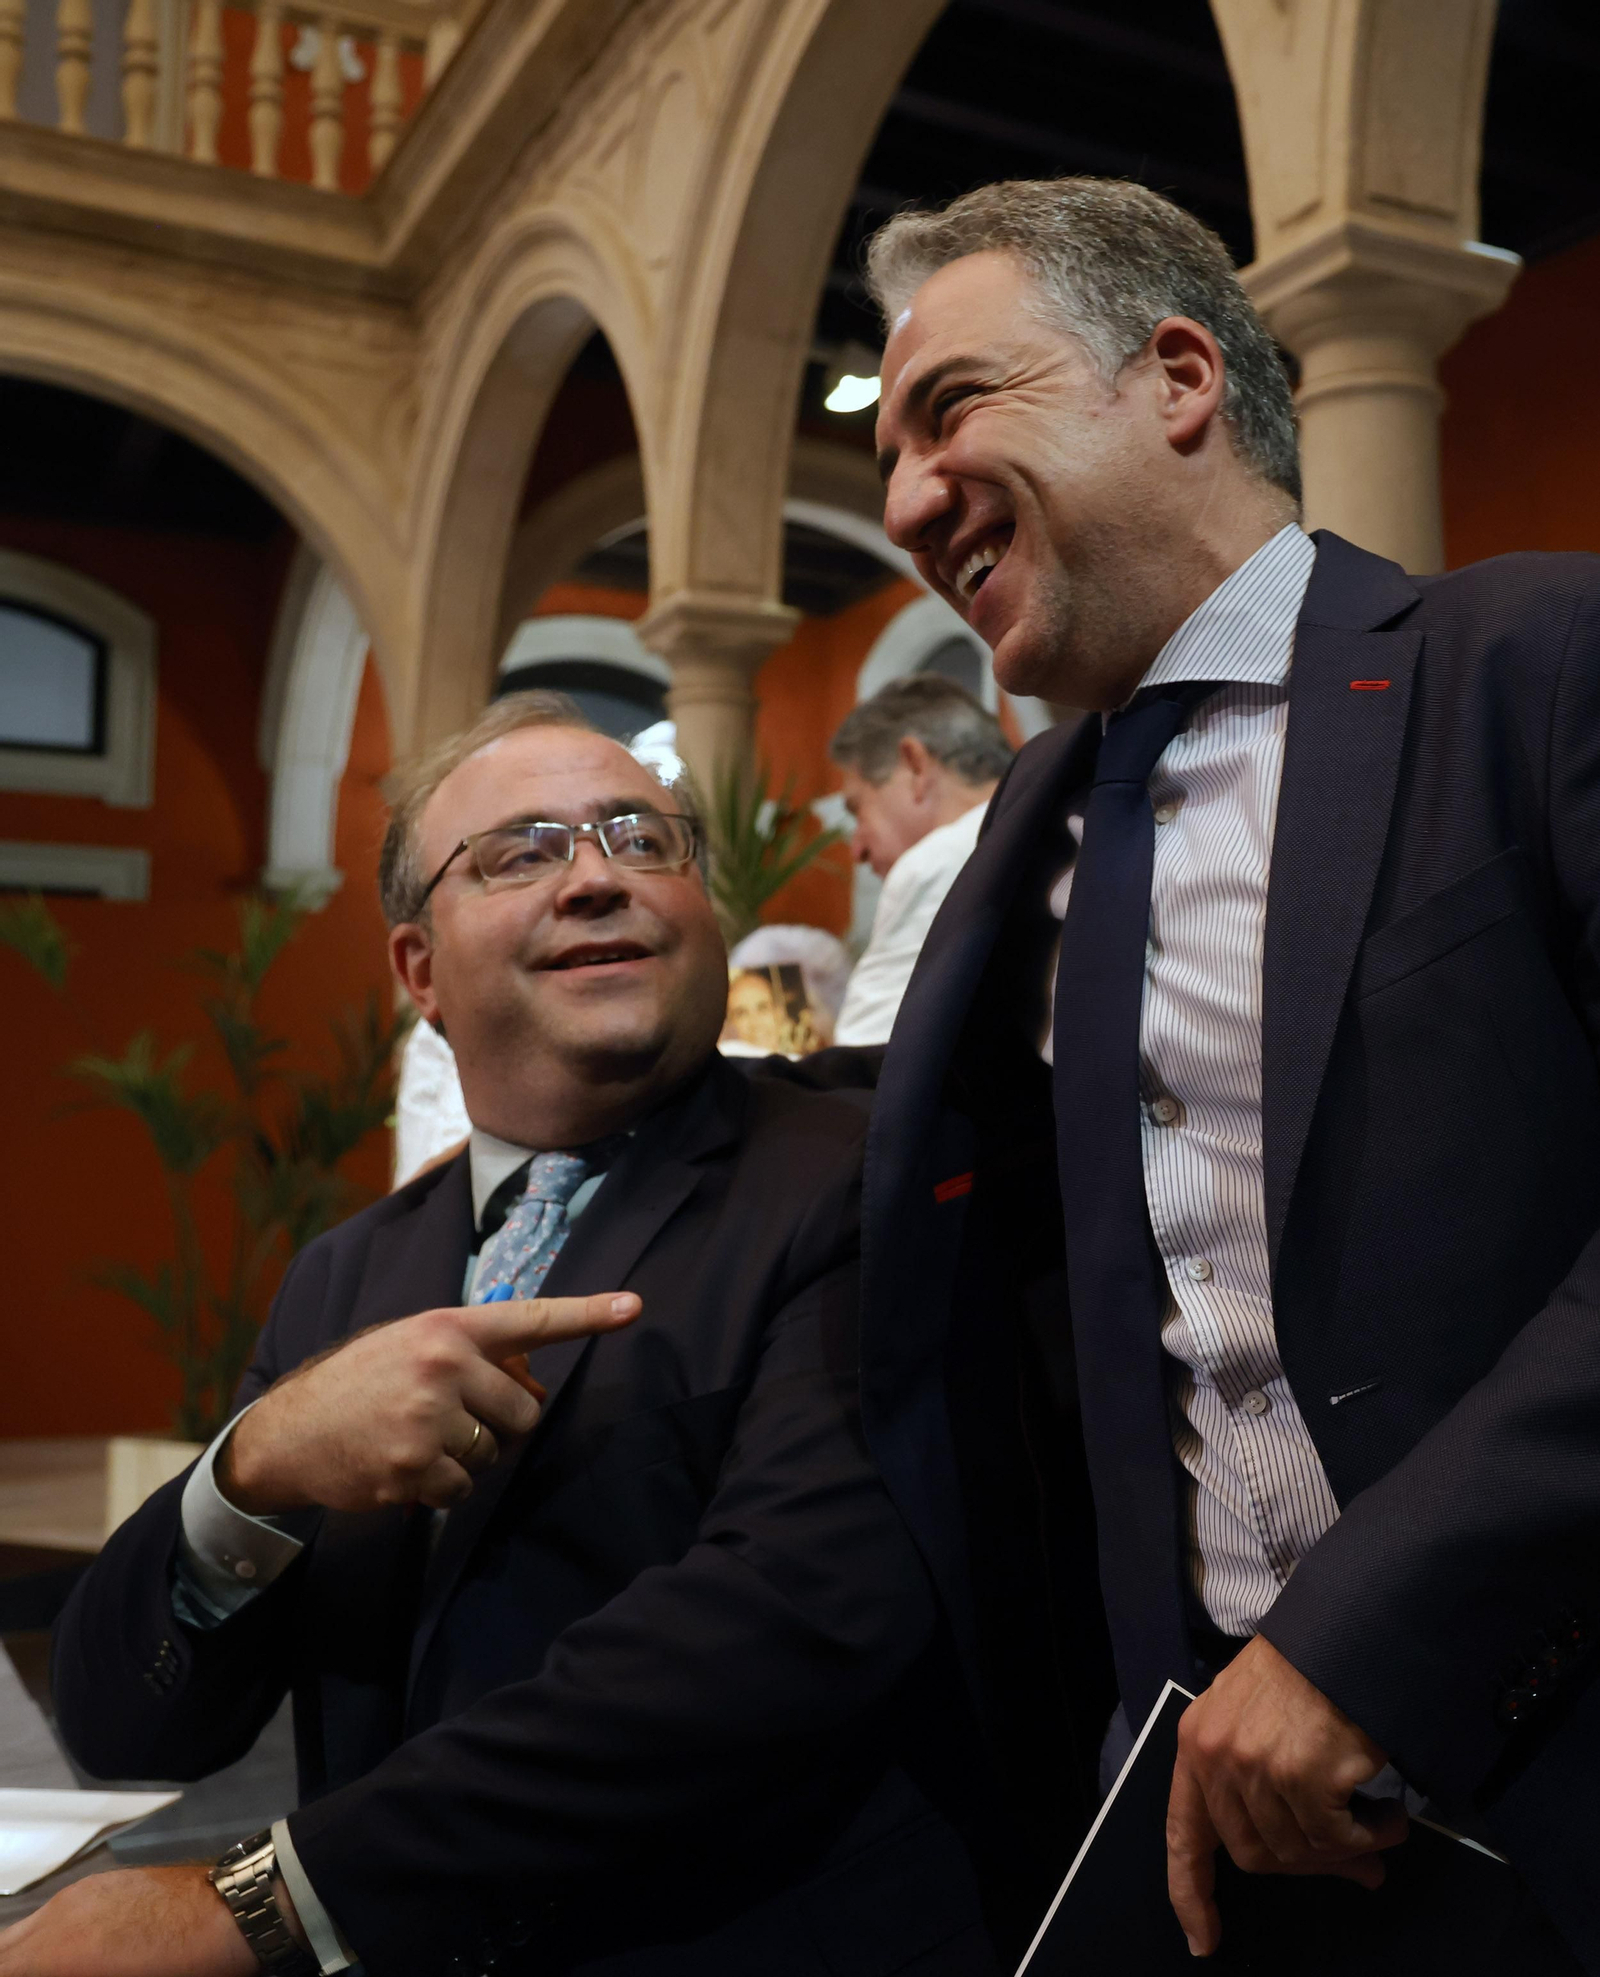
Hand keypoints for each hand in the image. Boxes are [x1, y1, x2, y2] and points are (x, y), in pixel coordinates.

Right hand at [0, 1865, 257, 1975]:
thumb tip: (62, 1966)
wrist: (234, 1911)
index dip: (11, 1972)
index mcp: (59, 1950)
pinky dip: (42, 1941)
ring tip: (43, 1971)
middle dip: (11, 1968)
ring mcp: (80, 1894)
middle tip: (29, 1976)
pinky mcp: (100, 1885)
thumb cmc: (183, 1967)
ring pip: (23, 1932)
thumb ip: (66, 1969)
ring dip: (22, 1959)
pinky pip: (50, 1916)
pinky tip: (62, 1959)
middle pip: (6, 1950)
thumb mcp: (112, 1976)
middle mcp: (59, 1914)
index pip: (7, 1966)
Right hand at [220, 1292, 640, 1514]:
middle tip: (452, 1419)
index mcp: (447, 1326)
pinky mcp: (413, 1466)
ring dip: (467, 1458)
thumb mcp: (414, 1345)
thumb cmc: (362, 1383)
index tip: (635, 1308)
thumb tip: (532, 1387)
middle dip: (499, 1425)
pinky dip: (442, 1488)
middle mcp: (442, 1365)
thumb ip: (472, 1356)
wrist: (289, 1431)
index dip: (589, 1313)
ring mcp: (428, 1418)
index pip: (531, 1319)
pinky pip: (463, 1488)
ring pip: (494, 1453)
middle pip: (524, 1411)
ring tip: (418, 1440)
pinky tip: (405, 1467)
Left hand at [1166, 1634, 1407, 1956]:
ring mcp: (1256, 1768)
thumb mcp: (1262, 1717)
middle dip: (1304, 1864)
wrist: (1349, 1631)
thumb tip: (1342, 1865)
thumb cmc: (1309, 1670)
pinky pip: (1336, 1839)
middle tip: (1352, 1857)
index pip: (1184, 1833)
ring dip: (1343, 1848)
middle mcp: (1218, 1757)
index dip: (1190, 1891)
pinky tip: (1387, 1815)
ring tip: (1373, 1821)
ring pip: (1297, 1852)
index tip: (1201, 1937)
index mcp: (1198, 1742)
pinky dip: (1370, 1836)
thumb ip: (1273, 1790)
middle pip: (1253, 1855)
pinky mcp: (1300, 1777)